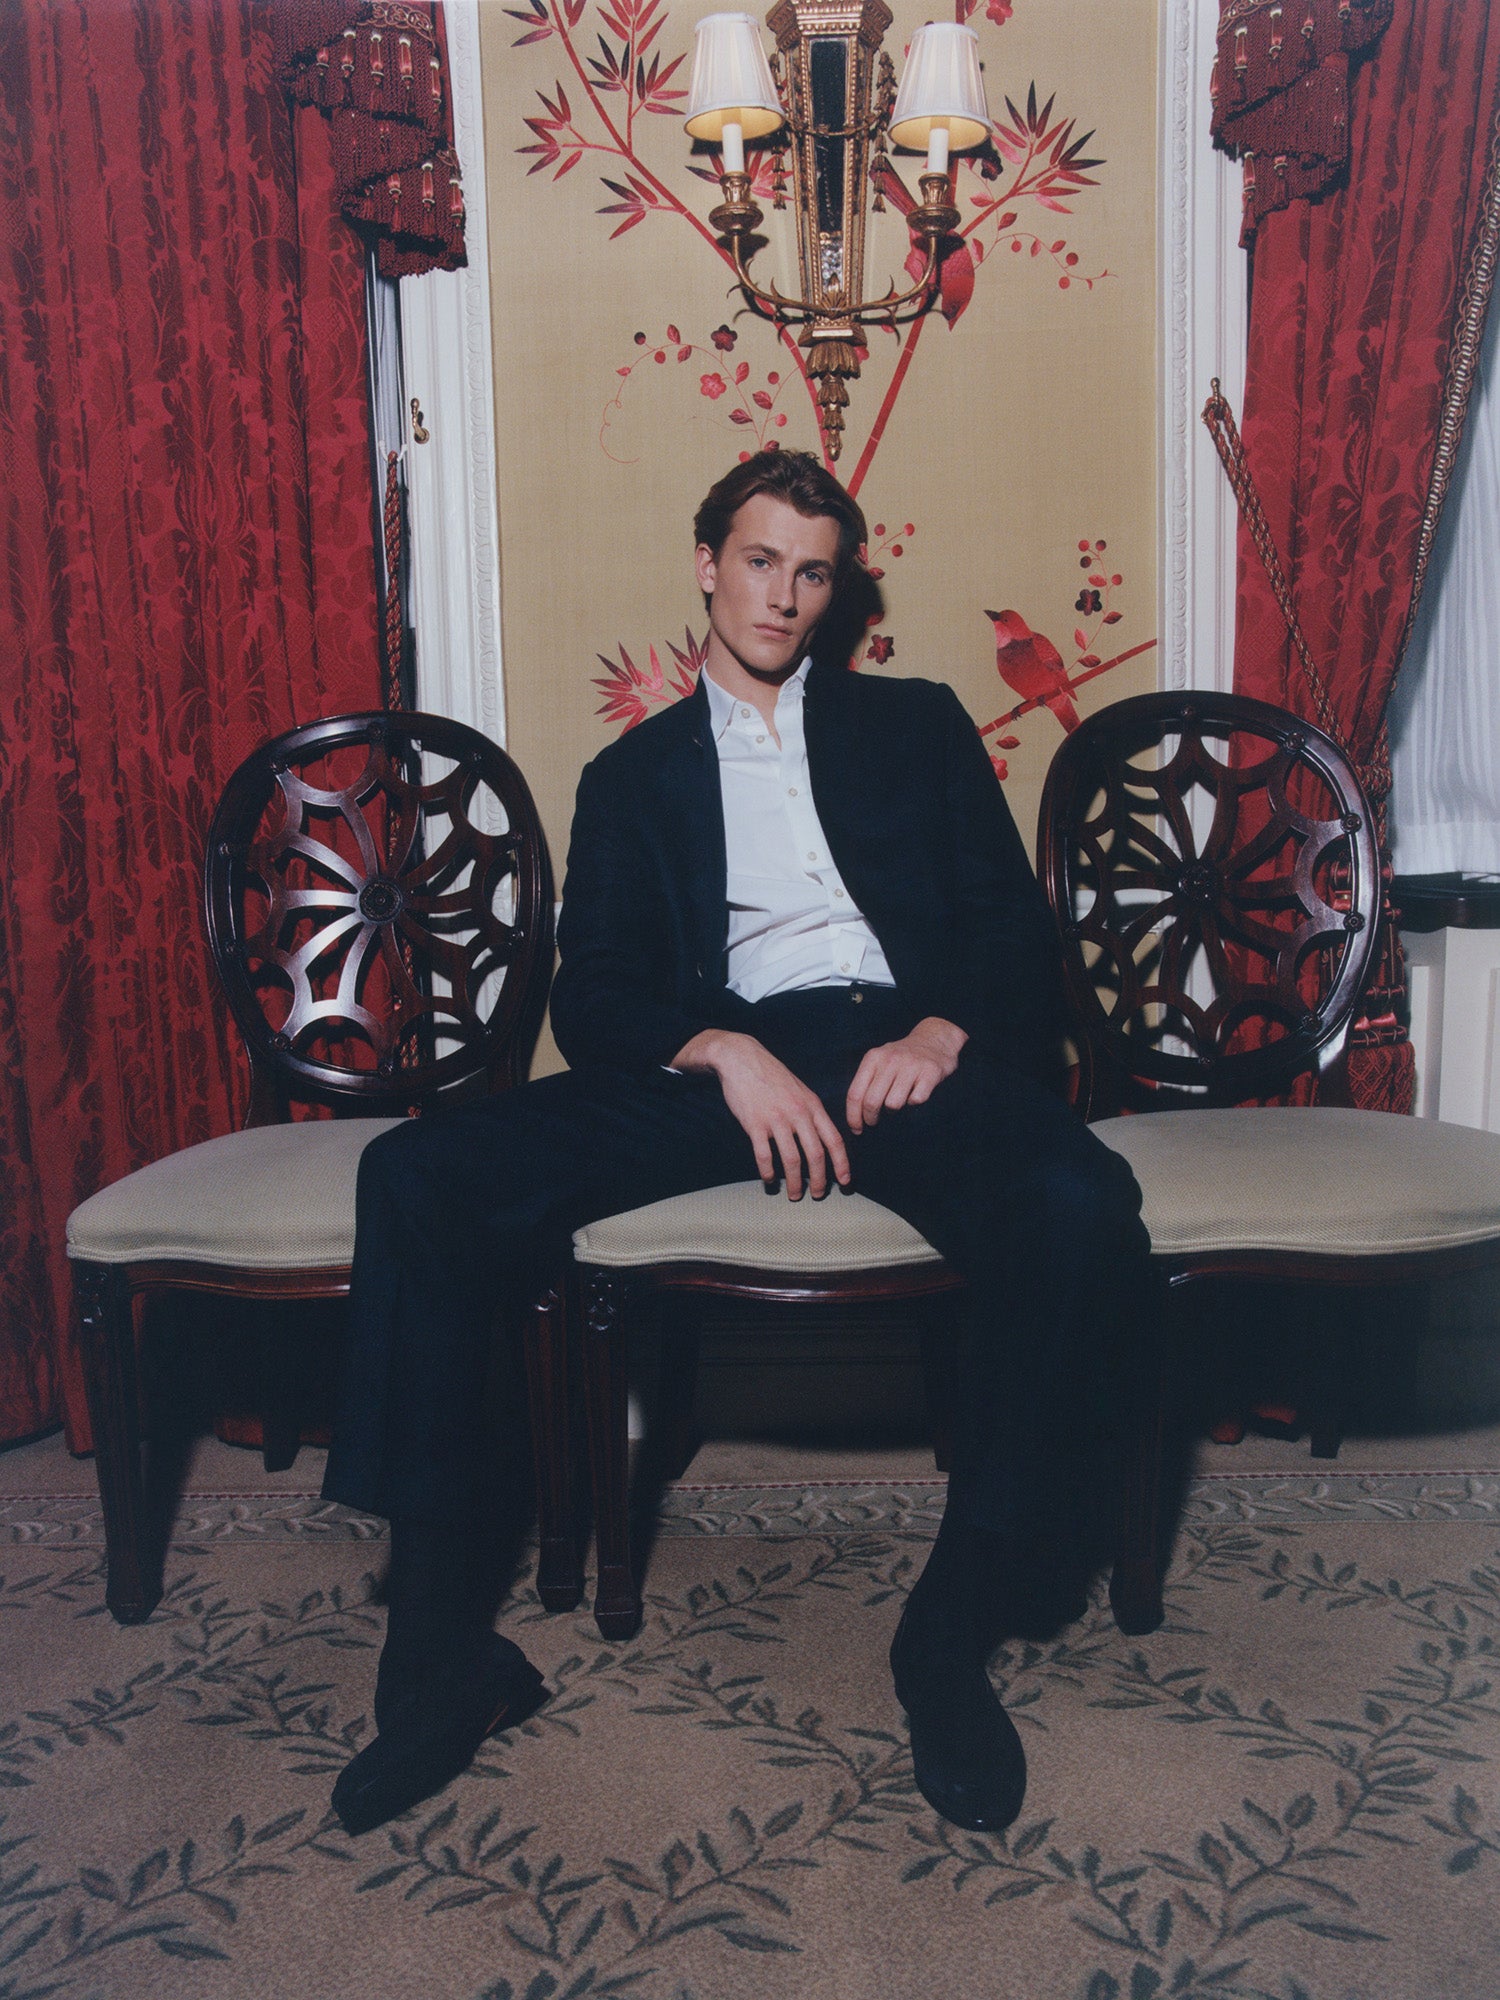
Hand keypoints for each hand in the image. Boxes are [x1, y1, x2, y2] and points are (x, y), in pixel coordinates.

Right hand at [671, 1029, 850, 1199]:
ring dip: (794, 1182)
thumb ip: (811, 1112)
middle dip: (819, 1180)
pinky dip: (768, 1172)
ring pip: (791, 1159)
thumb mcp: (800, 1089)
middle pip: (815, 1155)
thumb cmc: (771, 1076)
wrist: (742, 1058)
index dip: (842, 1164)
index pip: (834, 1140)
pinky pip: (764, 1155)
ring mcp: (776, 1119)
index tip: (844, 1182)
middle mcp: (798, 1113)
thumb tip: (821, 1137)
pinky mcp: (754, 1123)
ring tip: (794, 1194)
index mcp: (812, 1106)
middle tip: (817, 1195)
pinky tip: (769, 1180)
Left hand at [845, 1016, 966, 1134]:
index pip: (855, 1093)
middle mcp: (890, 1060)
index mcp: (873, 1058)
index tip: (856, 1129)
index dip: (853, 1116)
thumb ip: (866, 1082)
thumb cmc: (901, 1058)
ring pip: (893, 1104)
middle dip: (871, 1118)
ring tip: (897, 1101)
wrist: (934, 1039)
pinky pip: (916, 1100)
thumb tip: (854, 1116)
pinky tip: (915, 1093)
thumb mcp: (879, 1060)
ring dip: (893, 1110)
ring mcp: (910, 1065)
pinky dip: (914, 1102)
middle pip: (871, 1102)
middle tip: (874, 1121)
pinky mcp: (930, 1072)